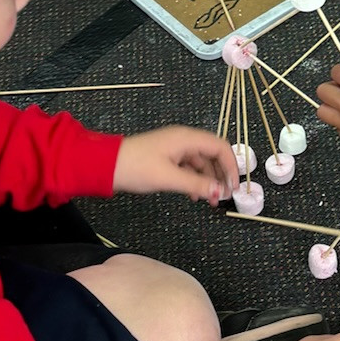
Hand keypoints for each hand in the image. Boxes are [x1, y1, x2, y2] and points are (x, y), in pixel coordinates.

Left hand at [113, 126, 238, 204]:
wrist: (105, 166)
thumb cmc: (135, 167)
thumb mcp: (168, 178)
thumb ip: (196, 185)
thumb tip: (219, 192)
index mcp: (186, 139)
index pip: (220, 147)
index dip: (231, 166)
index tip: (234, 187)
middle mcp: (183, 141)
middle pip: (212, 155)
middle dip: (220, 175)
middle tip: (223, 197)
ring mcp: (174, 149)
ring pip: (200, 163)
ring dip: (207, 181)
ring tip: (209, 201)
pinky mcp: (166, 158)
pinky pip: (188, 168)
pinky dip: (194, 181)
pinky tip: (194, 196)